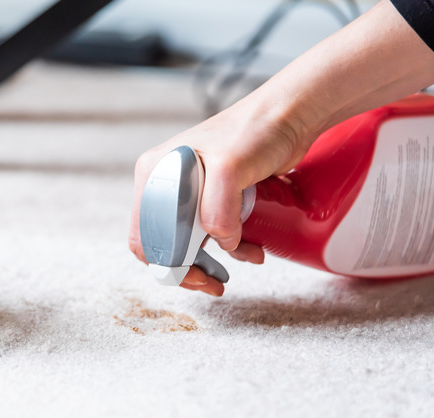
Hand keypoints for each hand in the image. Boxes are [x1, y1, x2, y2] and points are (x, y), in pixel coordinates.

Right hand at [129, 99, 311, 295]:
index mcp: (155, 174)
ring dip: (210, 261)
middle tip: (213, 284)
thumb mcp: (229, 167)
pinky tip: (251, 248)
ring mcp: (189, 191)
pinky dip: (230, 247)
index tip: (196, 276)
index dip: (167, 262)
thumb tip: (219, 241)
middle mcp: (165, 183)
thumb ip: (217, 209)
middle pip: (164, 243)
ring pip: (188, 242)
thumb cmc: (255, 130)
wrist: (289, 116)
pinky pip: (211, 234)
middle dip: (188, 267)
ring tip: (235, 269)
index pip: (145, 235)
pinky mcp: (212, 196)